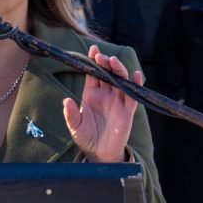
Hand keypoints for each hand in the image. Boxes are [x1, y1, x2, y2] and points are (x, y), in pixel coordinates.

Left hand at [61, 45, 141, 163]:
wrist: (99, 153)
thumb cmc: (86, 138)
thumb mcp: (75, 126)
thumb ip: (70, 114)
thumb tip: (65, 100)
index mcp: (91, 94)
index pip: (93, 73)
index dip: (93, 61)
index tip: (93, 49)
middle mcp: (105, 95)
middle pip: (107, 73)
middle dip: (105, 62)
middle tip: (100, 57)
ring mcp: (117, 101)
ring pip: (121, 80)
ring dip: (118, 69)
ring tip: (113, 61)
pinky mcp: (127, 111)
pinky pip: (133, 96)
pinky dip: (136, 85)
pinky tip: (136, 75)